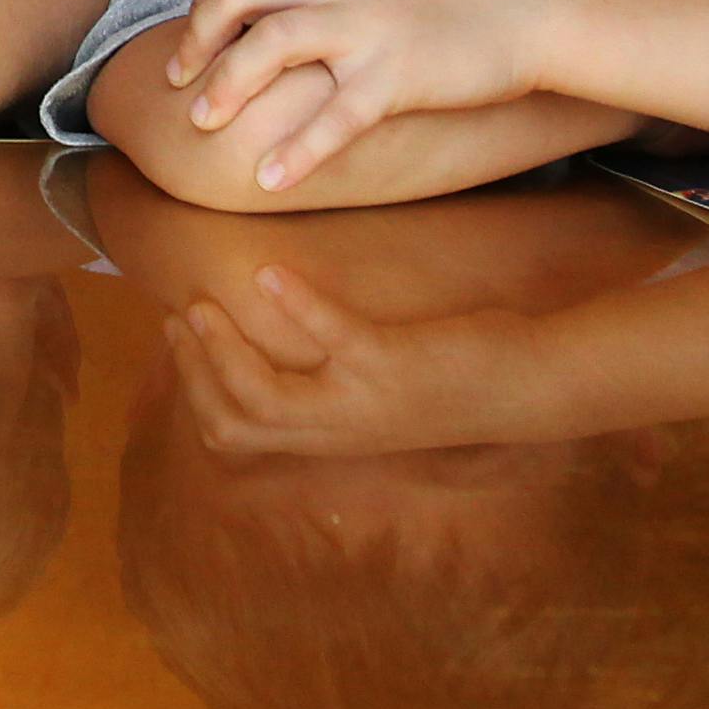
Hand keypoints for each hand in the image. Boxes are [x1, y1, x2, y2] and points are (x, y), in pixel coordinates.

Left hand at [164, 0, 591, 194]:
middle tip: (181, 84)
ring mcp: (368, 27)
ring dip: (227, 86)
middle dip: (196, 41)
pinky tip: (270, 181)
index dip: (203, 0)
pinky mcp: (398, 76)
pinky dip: (296, 152)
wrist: (534, 5)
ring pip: (271, 45)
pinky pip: (335, 118)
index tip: (195, 38)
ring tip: (205, 127)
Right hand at [167, 263, 518, 454]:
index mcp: (329, 435)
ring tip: (204, 304)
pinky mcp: (390, 364)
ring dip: (223, 351)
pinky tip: (270, 272)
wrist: (528, 386)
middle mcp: (337, 430)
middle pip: (234, 423)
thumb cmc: (456, 377)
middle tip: (180, 317)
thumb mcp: (382, 393)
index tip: (180, 341)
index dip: (195, 392)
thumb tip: (289, 343)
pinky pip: (328, 339)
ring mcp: (361, 401)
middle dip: (195, 373)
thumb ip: (334, 382)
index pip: (233, 436)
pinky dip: (293, 305)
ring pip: (263, 398)